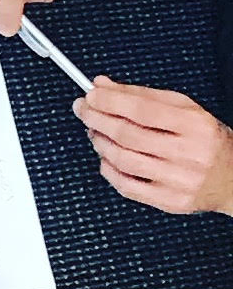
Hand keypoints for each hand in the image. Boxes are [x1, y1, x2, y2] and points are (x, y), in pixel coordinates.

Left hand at [76, 77, 232, 216]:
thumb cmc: (206, 140)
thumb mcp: (183, 108)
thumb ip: (140, 95)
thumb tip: (102, 86)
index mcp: (195, 126)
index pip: (142, 110)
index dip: (109, 101)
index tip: (90, 94)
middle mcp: (190, 155)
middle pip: (128, 135)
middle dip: (97, 119)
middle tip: (83, 109)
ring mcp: (181, 181)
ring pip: (123, 160)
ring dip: (100, 142)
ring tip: (95, 132)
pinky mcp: (171, 202)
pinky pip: (126, 186)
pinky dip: (108, 169)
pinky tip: (107, 158)